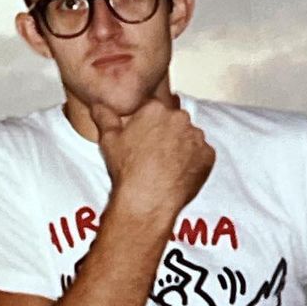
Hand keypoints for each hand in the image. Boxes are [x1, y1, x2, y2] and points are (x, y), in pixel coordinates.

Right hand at [90, 98, 215, 219]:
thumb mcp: (109, 140)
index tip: (143, 138)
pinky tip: (178, 173)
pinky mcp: (208, 155)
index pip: (154, 109)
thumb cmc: (127, 169)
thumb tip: (98, 105)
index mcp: (155, 109)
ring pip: (189, 137)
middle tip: (153, 154)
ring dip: (181, 146)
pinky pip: (202, 154)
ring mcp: (196, 136)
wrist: (148, 199)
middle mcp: (179, 117)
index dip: (148, 125)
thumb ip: (105, 117)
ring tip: (165, 166)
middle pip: (174, 121)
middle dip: (166, 133)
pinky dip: (193, 162)